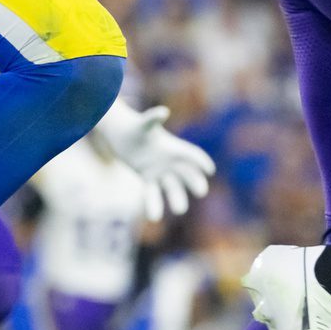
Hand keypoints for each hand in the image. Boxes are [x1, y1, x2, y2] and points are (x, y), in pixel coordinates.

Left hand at [93, 103, 213, 222]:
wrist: (120, 134)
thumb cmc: (134, 126)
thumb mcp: (143, 124)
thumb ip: (153, 119)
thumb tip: (163, 112)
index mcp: (173, 147)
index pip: (191, 154)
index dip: (201, 161)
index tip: (210, 170)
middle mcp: (169, 160)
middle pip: (186, 173)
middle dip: (194, 182)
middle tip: (201, 191)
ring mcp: (159, 171)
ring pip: (171, 187)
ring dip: (176, 198)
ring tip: (179, 210)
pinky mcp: (147, 178)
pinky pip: (153, 192)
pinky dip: (153, 203)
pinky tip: (154, 217)